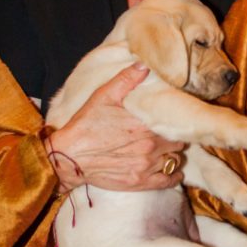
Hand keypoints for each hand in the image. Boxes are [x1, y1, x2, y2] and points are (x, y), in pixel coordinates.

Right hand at [45, 63, 185, 191]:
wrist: (69, 157)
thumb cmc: (86, 125)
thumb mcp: (104, 96)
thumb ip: (127, 79)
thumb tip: (145, 64)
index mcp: (145, 123)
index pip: (176, 121)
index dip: (176, 119)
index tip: (175, 117)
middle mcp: (151, 145)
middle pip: (178, 140)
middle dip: (175, 136)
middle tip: (169, 133)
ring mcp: (146, 165)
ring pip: (175, 159)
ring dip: (173, 154)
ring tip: (167, 149)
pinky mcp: (140, 181)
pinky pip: (168, 180)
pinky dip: (173, 176)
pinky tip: (172, 170)